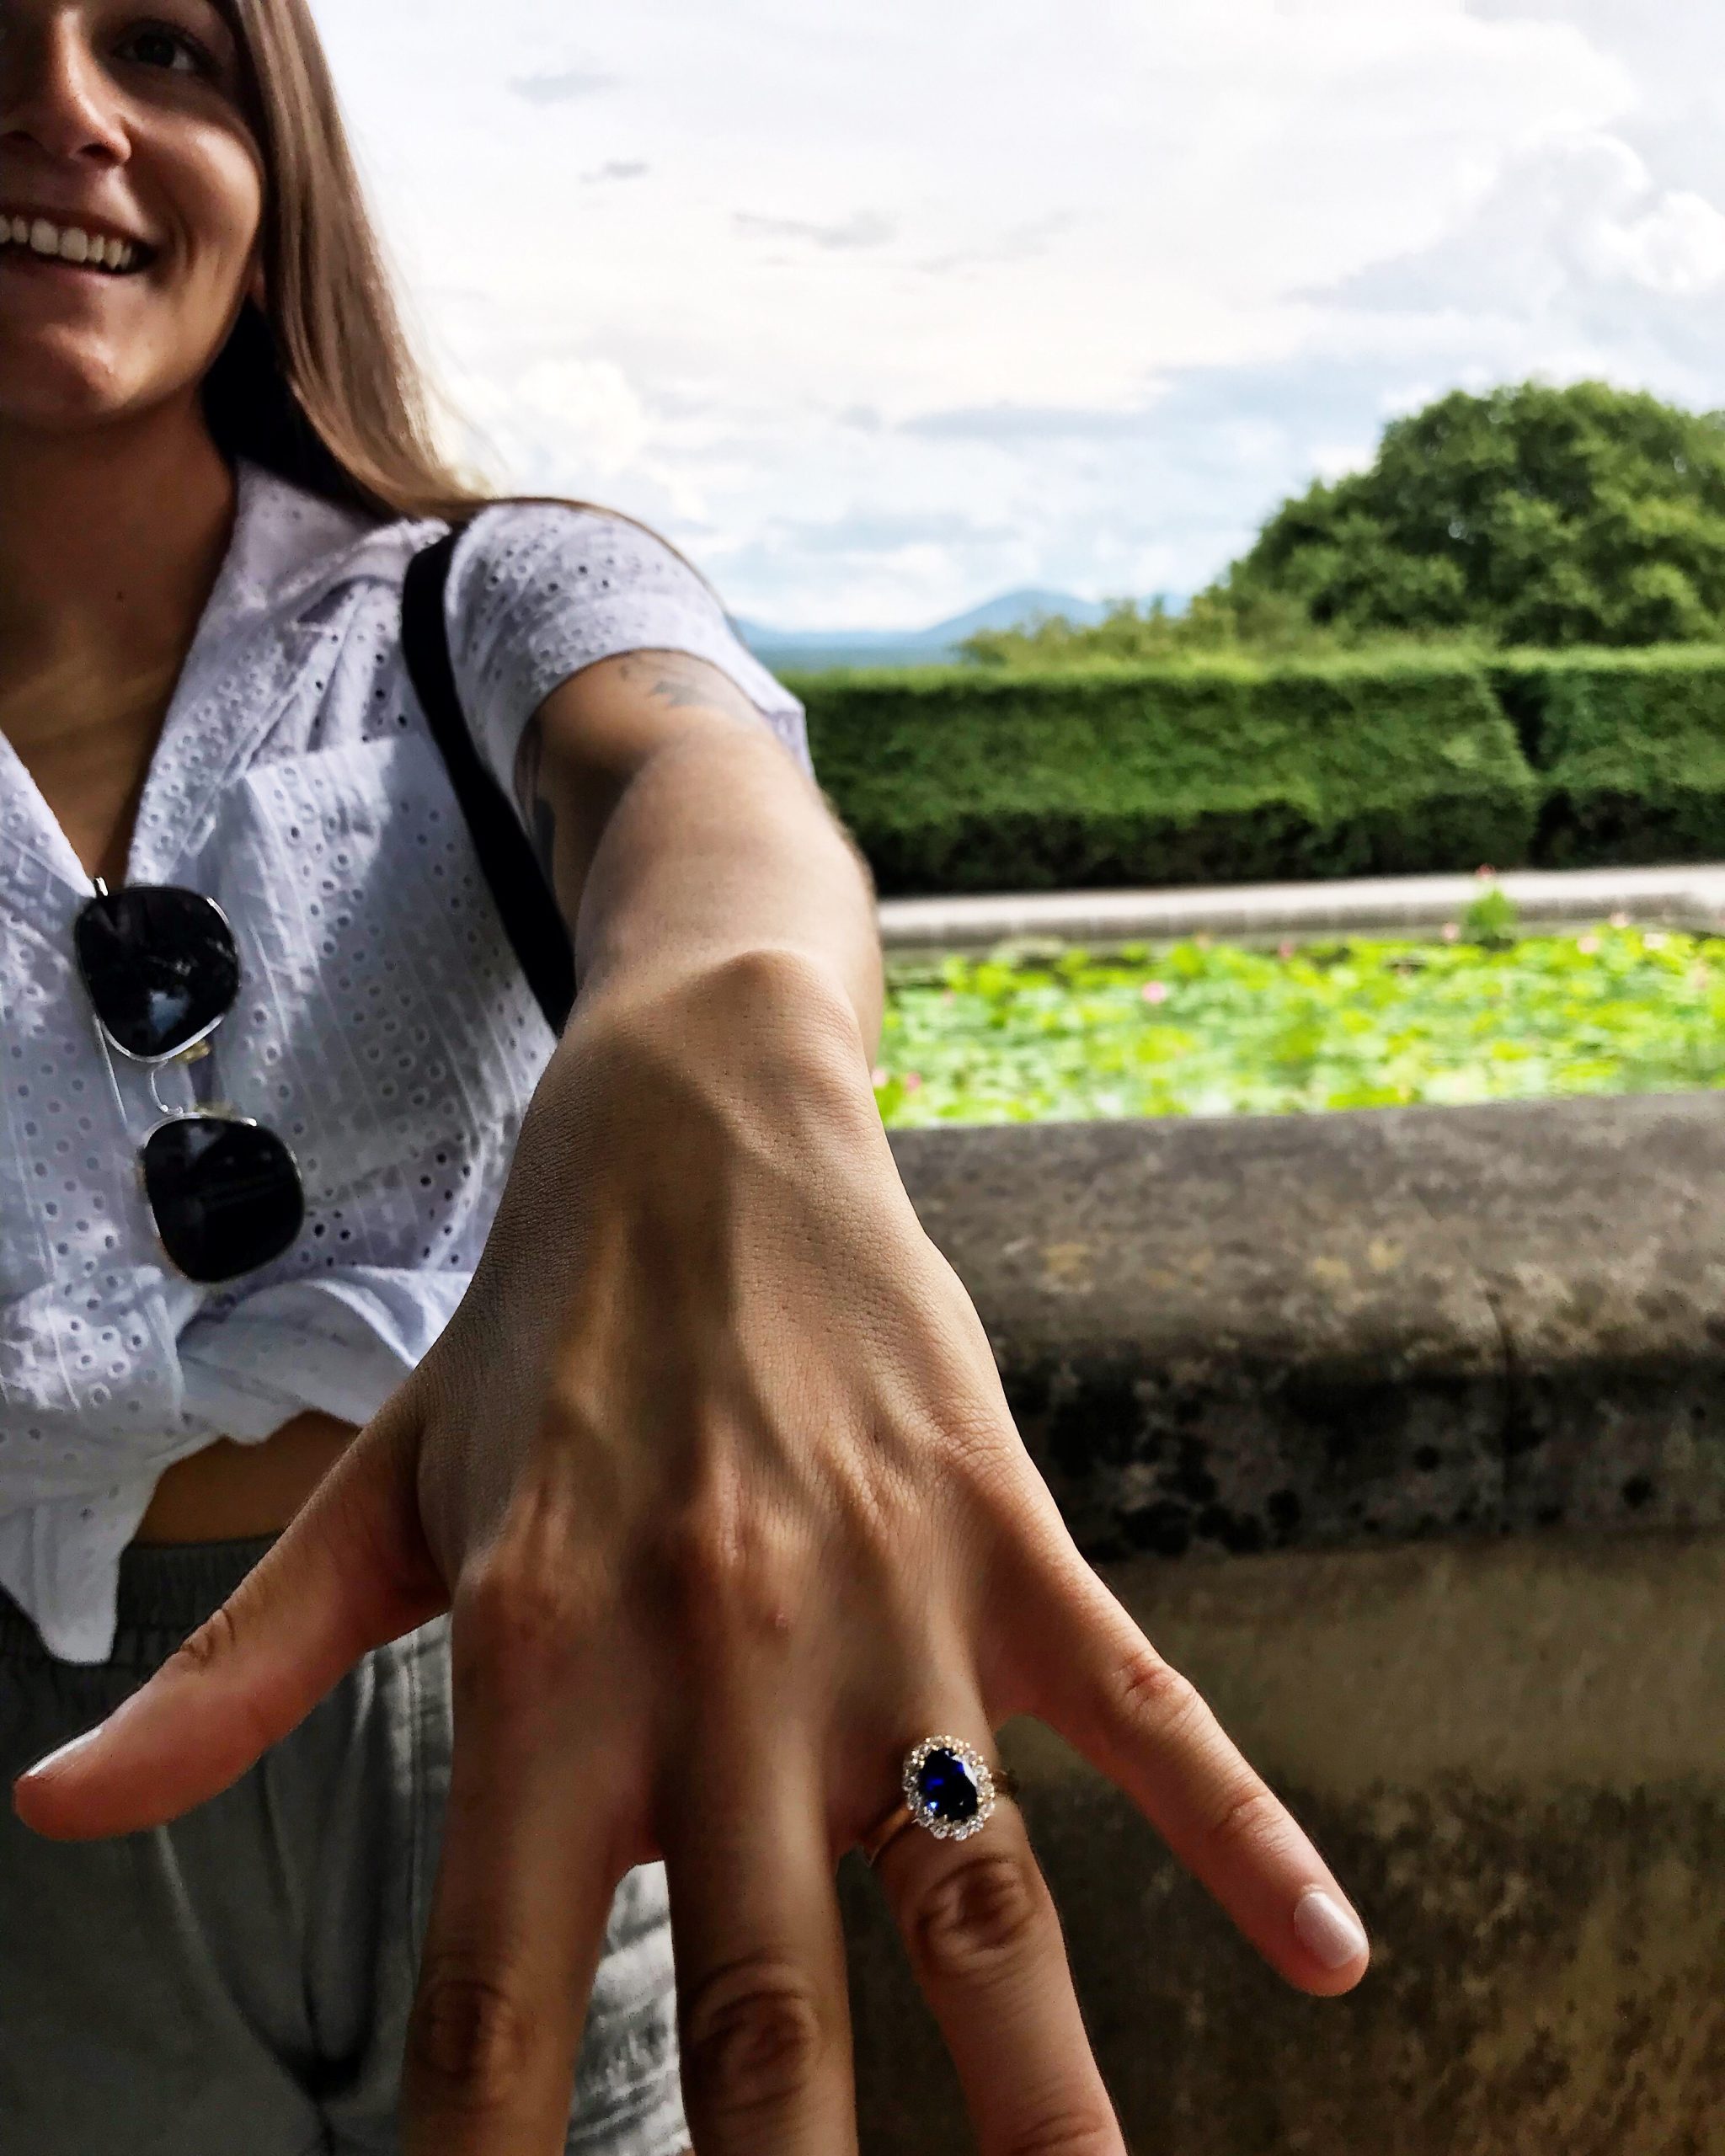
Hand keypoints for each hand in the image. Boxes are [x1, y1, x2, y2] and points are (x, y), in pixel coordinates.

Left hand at [15, 947, 1368, 2153]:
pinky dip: (1245, 1830)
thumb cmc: (534, 1323)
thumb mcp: (377, 1490)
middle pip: (768, 1991)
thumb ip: (241, 1673)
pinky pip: (1142, 1703)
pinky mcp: (1005, 1530)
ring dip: (1040, 2096)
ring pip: (981, 1889)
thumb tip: (51, 1813)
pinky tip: (1329, 1958)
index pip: (504, 1987)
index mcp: (543, 1651)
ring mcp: (890, 1590)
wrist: (694, 1111)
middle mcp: (723, 1643)